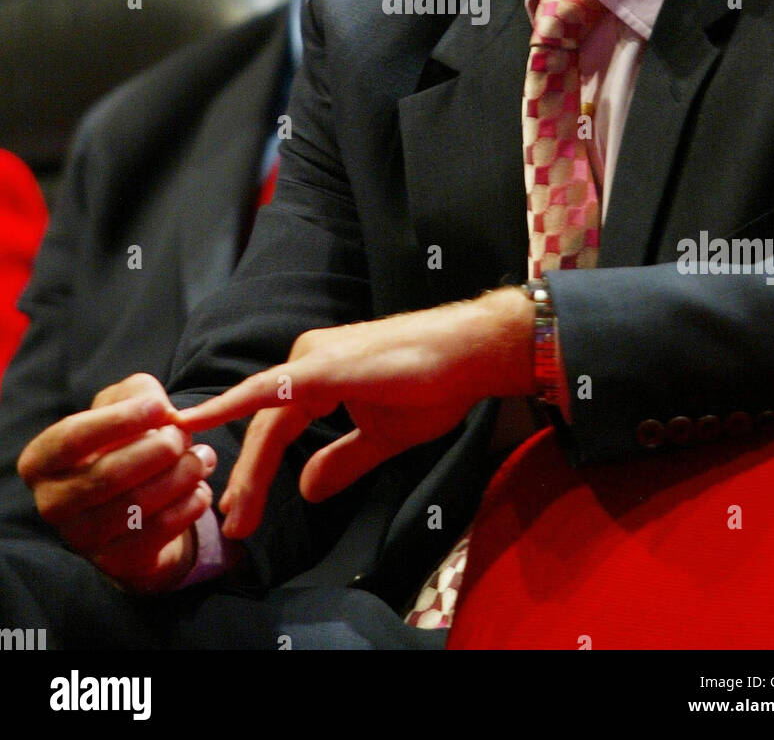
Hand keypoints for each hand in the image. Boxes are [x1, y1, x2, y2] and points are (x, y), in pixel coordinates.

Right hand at [17, 373, 216, 592]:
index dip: (120, 420)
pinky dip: (189, 504)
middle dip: (159, 449)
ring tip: (202, 458)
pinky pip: (160, 530)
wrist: (133, 505)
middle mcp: (51, 503)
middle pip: (109, 474)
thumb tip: (163, 413)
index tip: (161, 407)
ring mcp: (81, 538)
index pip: (72, 438)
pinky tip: (199, 488)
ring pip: (138, 504)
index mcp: (41, 461)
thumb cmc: (123, 442)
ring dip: (182, 475)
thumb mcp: (123, 405)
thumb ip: (138, 394)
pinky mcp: (115, 562)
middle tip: (184, 436)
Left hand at [179, 287, 533, 538]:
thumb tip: (307, 490)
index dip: (258, 473)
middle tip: (235, 525)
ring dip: (250, 469)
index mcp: (316, 376)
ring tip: (238, 512)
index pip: (275, 431)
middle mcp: (305, 360)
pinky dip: (231, 406)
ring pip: (266, 421)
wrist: (470, 353)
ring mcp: (311, 359)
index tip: (244, 513)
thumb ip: (342, 460)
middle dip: (249, 480)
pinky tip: (198, 423)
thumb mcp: (383, 436)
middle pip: (264, 429)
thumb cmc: (434, 386)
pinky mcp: (321, 366)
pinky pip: (268, 391)